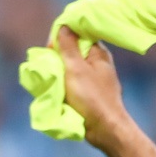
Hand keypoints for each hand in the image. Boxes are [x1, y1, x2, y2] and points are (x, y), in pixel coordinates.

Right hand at [54, 25, 134, 150]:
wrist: (105, 129)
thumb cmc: (92, 97)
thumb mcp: (76, 68)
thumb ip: (68, 46)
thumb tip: (64, 26)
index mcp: (98, 52)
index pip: (78, 33)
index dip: (62, 37)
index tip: (51, 47)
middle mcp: (98, 63)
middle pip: (72, 50)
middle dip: (58, 56)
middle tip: (49, 65)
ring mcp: (94, 78)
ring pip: (71, 67)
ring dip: (59, 71)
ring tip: (51, 78)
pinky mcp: (90, 93)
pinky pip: (73, 82)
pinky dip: (64, 84)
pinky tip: (57, 89)